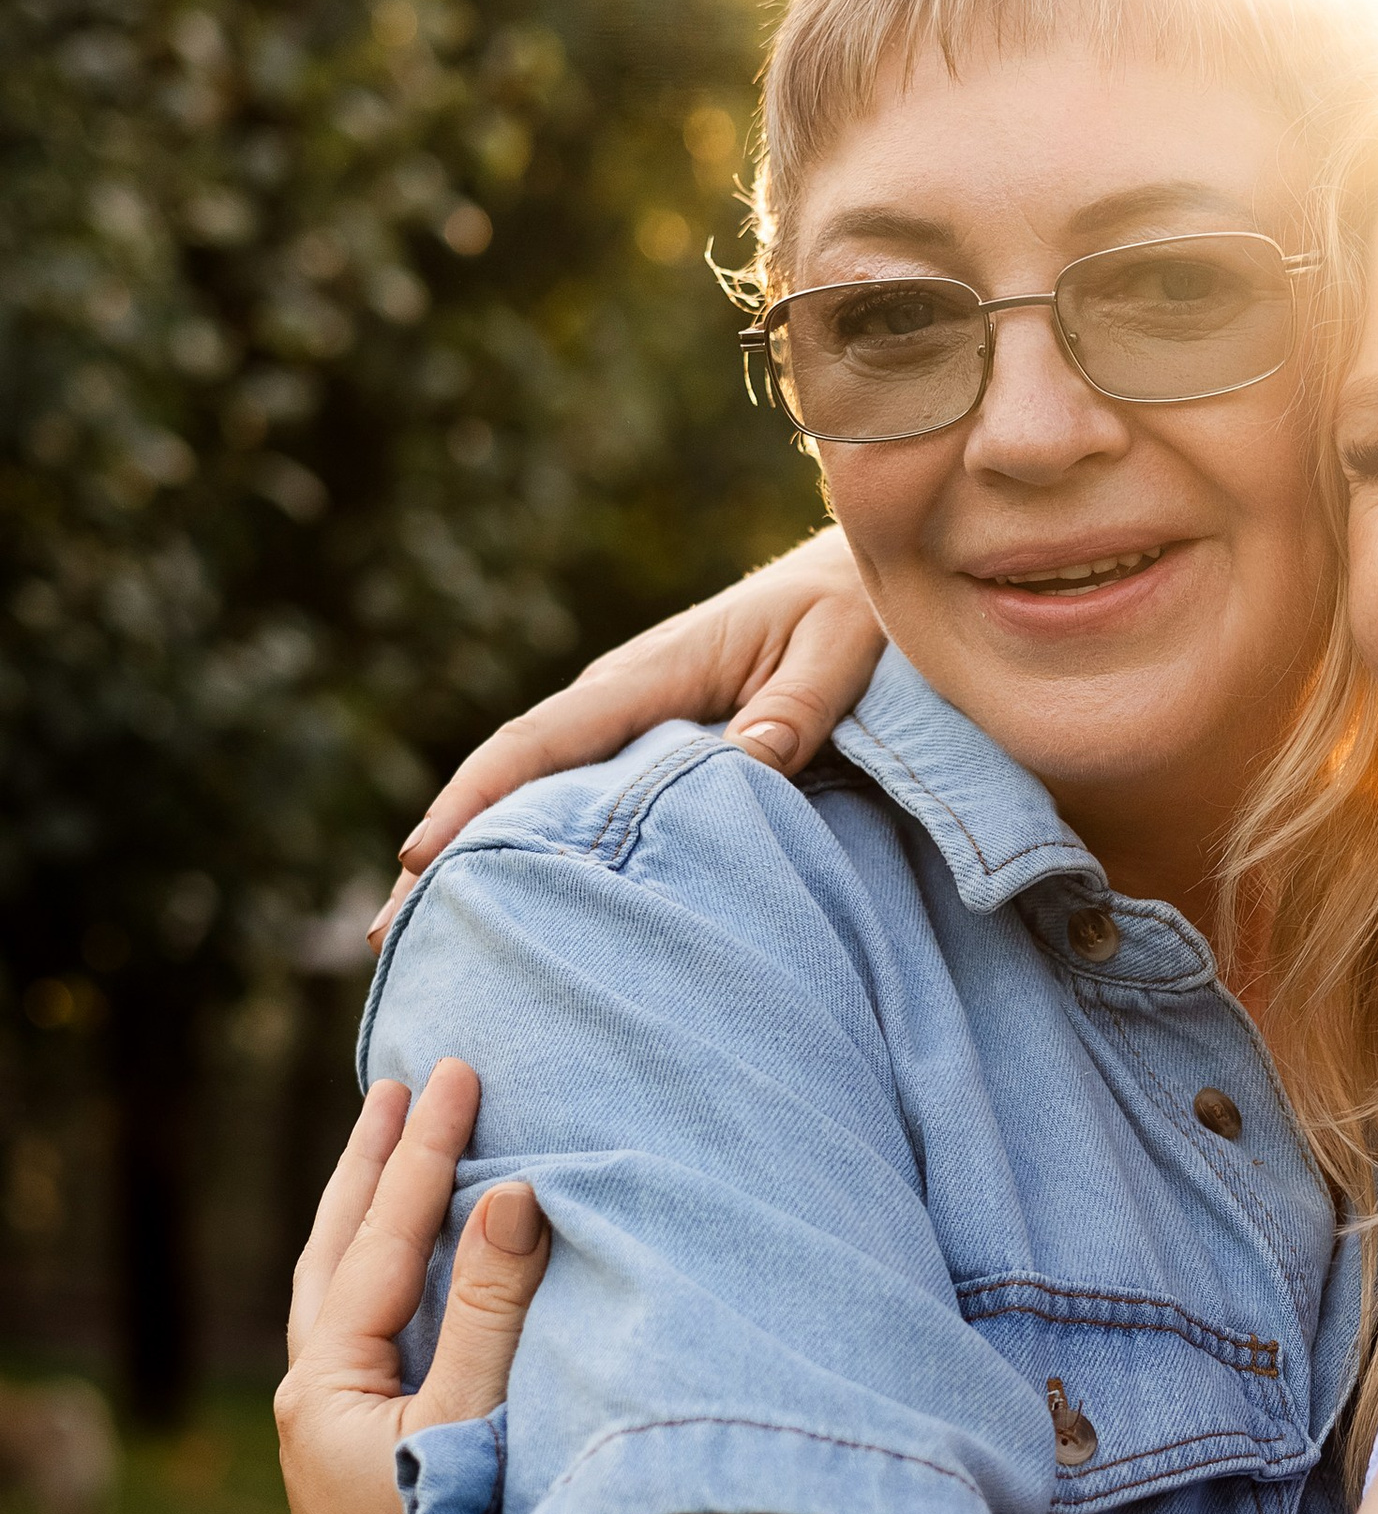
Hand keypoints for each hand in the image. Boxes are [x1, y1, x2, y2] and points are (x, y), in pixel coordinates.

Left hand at [275, 1064, 552, 1513]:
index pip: (384, 1238)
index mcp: (323, 1382)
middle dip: (371, 1165)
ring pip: (346, 1292)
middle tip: (402, 1085)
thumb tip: (514, 1193)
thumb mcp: (469, 1421)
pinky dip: (394, 1278)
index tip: (457, 1073)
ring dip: (372, 1216)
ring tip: (398, 1154)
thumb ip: (493, 1308)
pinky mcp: (367, 1459)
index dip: (424, 1153)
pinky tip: (422, 1272)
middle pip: (336, 1250)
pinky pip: (373, 1333)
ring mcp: (334, 1432)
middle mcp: (312, 1400)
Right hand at [368, 526, 883, 943]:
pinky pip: (572, 790)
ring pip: (531, 786)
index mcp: (650, 673)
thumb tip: (746, 763)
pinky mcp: (645, 738)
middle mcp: (619, 693)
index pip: (540, 740)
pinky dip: (528, 839)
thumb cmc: (848, 611)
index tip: (419, 860)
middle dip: (446, 847)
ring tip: (423, 937)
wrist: (852, 576)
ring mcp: (626, 716)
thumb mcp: (836, 651)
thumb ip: (795, 708)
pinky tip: (510, 895)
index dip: (475, 799)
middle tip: (388, 937)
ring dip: (477, 852)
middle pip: (510, 773)